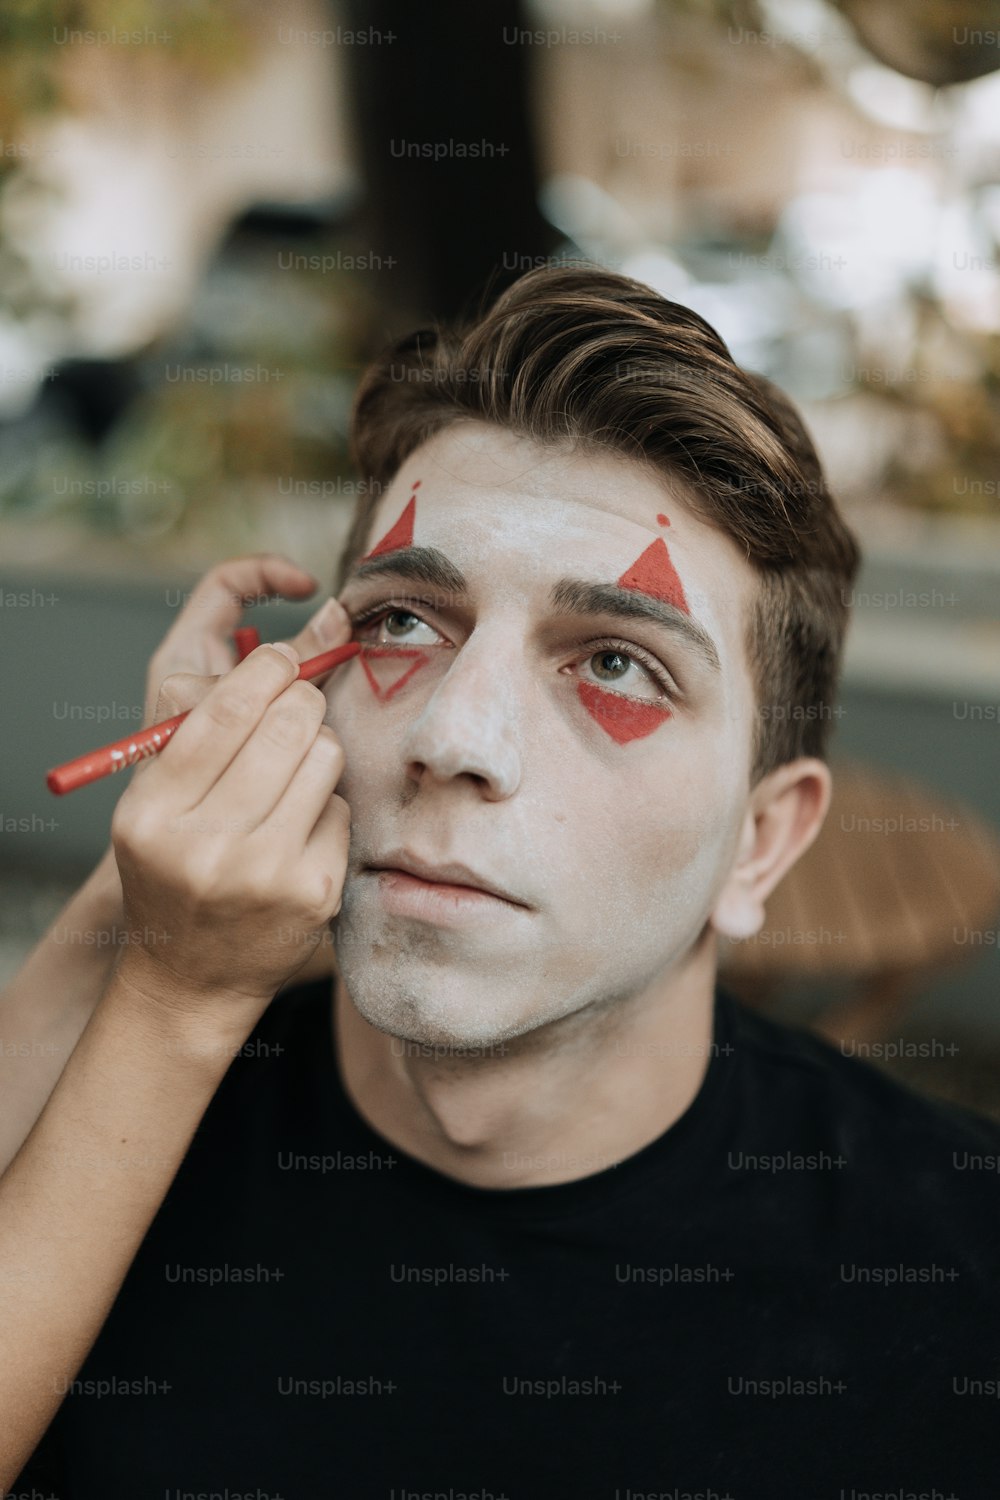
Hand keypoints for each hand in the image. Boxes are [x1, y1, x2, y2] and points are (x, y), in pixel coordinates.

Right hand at [93, 554, 349, 921]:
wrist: (190, 980)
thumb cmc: (174, 873)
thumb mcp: (153, 809)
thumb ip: (195, 736)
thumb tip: (282, 654)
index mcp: (153, 813)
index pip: (225, 712)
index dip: (267, 668)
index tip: (284, 656)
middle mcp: (205, 845)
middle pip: (286, 724)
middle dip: (303, 701)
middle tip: (301, 706)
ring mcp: (265, 873)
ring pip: (325, 758)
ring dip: (317, 752)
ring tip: (293, 777)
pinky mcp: (314, 892)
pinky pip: (341, 808)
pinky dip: (327, 808)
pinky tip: (301, 834)